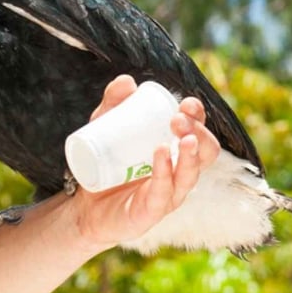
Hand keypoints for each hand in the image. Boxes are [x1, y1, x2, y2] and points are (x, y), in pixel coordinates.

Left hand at [68, 75, 219, 250]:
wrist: (86, 207)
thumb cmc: (107, 166)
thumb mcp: (105, 129)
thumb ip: (113, 104)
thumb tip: (127, 81)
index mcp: (176, 152)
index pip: (199, 133)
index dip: (199, 118)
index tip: (187, 103)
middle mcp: (179, 173)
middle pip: (205, 153)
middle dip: (198, 133)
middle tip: (177, 119)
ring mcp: (169, 194)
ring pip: (190, 175)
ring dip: (190, 154)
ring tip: (182, 136)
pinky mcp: (152, 211)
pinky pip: (164, 193)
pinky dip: (165, 173)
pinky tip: (161, 154)